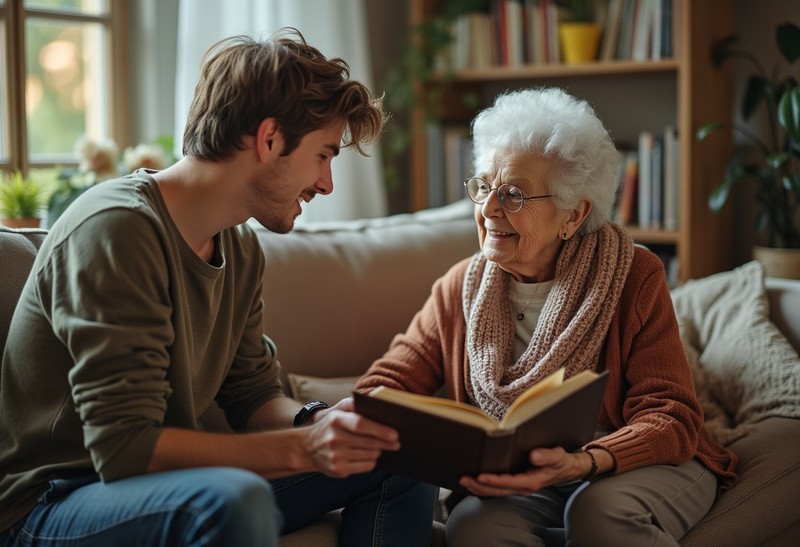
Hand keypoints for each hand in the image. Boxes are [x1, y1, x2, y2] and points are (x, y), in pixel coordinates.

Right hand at [304, 397, 399, 477]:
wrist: (307, 447)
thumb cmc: (330, 427)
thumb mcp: (338, 411)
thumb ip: (355, 404)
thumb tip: (376, 399)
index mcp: (336, 420)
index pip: (361, 424)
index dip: (380, 429)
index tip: (395, 434)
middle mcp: (335, 439)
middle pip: (369, 442)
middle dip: (386, 443)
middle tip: (397, 443)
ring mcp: (336, 456)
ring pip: (370, 455)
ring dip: (379, 451)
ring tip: (380, 447)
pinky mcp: (338, 470)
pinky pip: (365, 467)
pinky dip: (372, 461)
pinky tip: (370, 456)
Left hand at [458, 447, 592, 496]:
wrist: (566, 469)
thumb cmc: (560, 462)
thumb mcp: (558, 456)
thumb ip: (547, 456)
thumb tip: (533, 455)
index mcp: (532, 481)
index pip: (509, 482)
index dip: (494, 480)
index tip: (480, 475)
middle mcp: (523, 486)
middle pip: (497, 490)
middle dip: (479, 485)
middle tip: (463, 479)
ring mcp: (518, 486)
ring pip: (495, 490)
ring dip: (478, 486)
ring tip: (463, 480)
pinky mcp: (515, 483)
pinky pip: (498, 487)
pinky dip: (485, 485)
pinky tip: (474, 480)